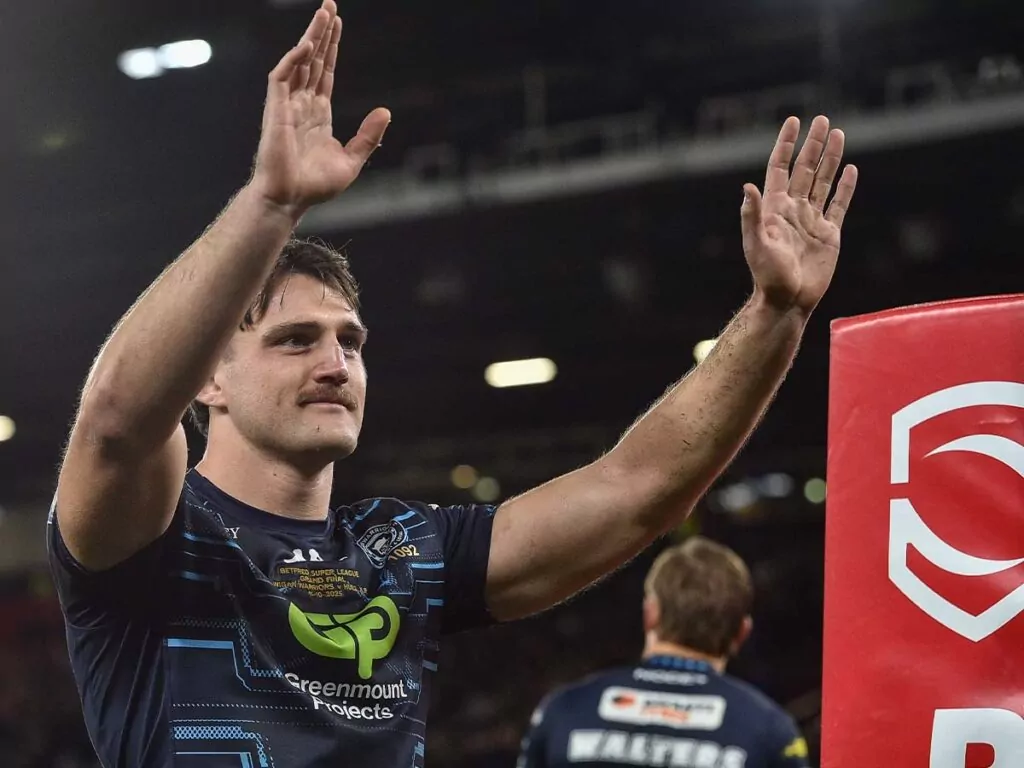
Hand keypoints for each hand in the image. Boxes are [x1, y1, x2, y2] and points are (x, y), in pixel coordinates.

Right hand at [251, 0, 390, 214]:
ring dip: (310, 36)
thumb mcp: (353, 160)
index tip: (338, 25)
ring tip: (323, 12)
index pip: (326, 73)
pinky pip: (282, 76)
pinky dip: (294, 59)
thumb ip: (369, 136)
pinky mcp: (276, 109)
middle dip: (321, 33)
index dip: (332, 49)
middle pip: (313, 60)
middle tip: (330, 5)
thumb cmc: (315, 186)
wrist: (290, 199)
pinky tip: (309, 44)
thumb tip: (386, 111)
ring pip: (299, 61)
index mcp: (318, 115)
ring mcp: (287, 105)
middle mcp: (302, 104)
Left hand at [740, 115, 857, 315]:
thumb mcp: (756, 245)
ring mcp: (811, 220)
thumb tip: (747, 187)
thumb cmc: (767, 276)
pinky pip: (838, 205)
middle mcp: (793, 209)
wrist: (788, 300)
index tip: (793, 121)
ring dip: (830, 159)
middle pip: (805, 169)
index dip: (786, 145)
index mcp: (774, 208)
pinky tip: (850, 169)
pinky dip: (845, 187)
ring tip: (838, 134)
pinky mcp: (829, 234)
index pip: (780, 168)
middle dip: (813, 145)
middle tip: (823, 120)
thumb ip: (752, 216)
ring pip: (823, 182)